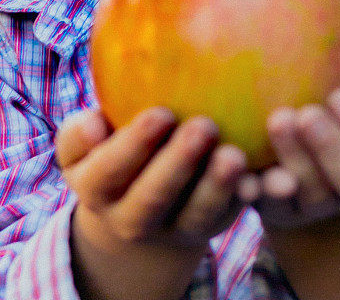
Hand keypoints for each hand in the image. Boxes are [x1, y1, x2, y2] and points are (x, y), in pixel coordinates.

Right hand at [55, 107, 257, 299]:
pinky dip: (245, 197)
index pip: (108, 171)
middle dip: (179, 163)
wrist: (136, 204)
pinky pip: (230, 215)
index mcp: (98, 190)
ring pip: (196, 213)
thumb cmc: (111, 150)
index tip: (160, 113)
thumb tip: (93, 124)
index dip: (133, 146)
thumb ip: (79, 134)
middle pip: (153, 197)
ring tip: (234, 154)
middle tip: (203, 126)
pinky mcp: (211, 225)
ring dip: (217, 186)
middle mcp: (132, 217)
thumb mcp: (84, 147)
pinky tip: (260, 178)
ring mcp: (175, 226)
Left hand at [255, 58, 339, 230]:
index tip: (339, 94)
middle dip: (332, 149)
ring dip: (293, 158)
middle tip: (306, 113)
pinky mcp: (274, 207)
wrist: (302, 145)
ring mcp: (314, 201)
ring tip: (275, 119)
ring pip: (308, 192)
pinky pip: (263, 203)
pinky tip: (237, 160)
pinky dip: (251, 186)